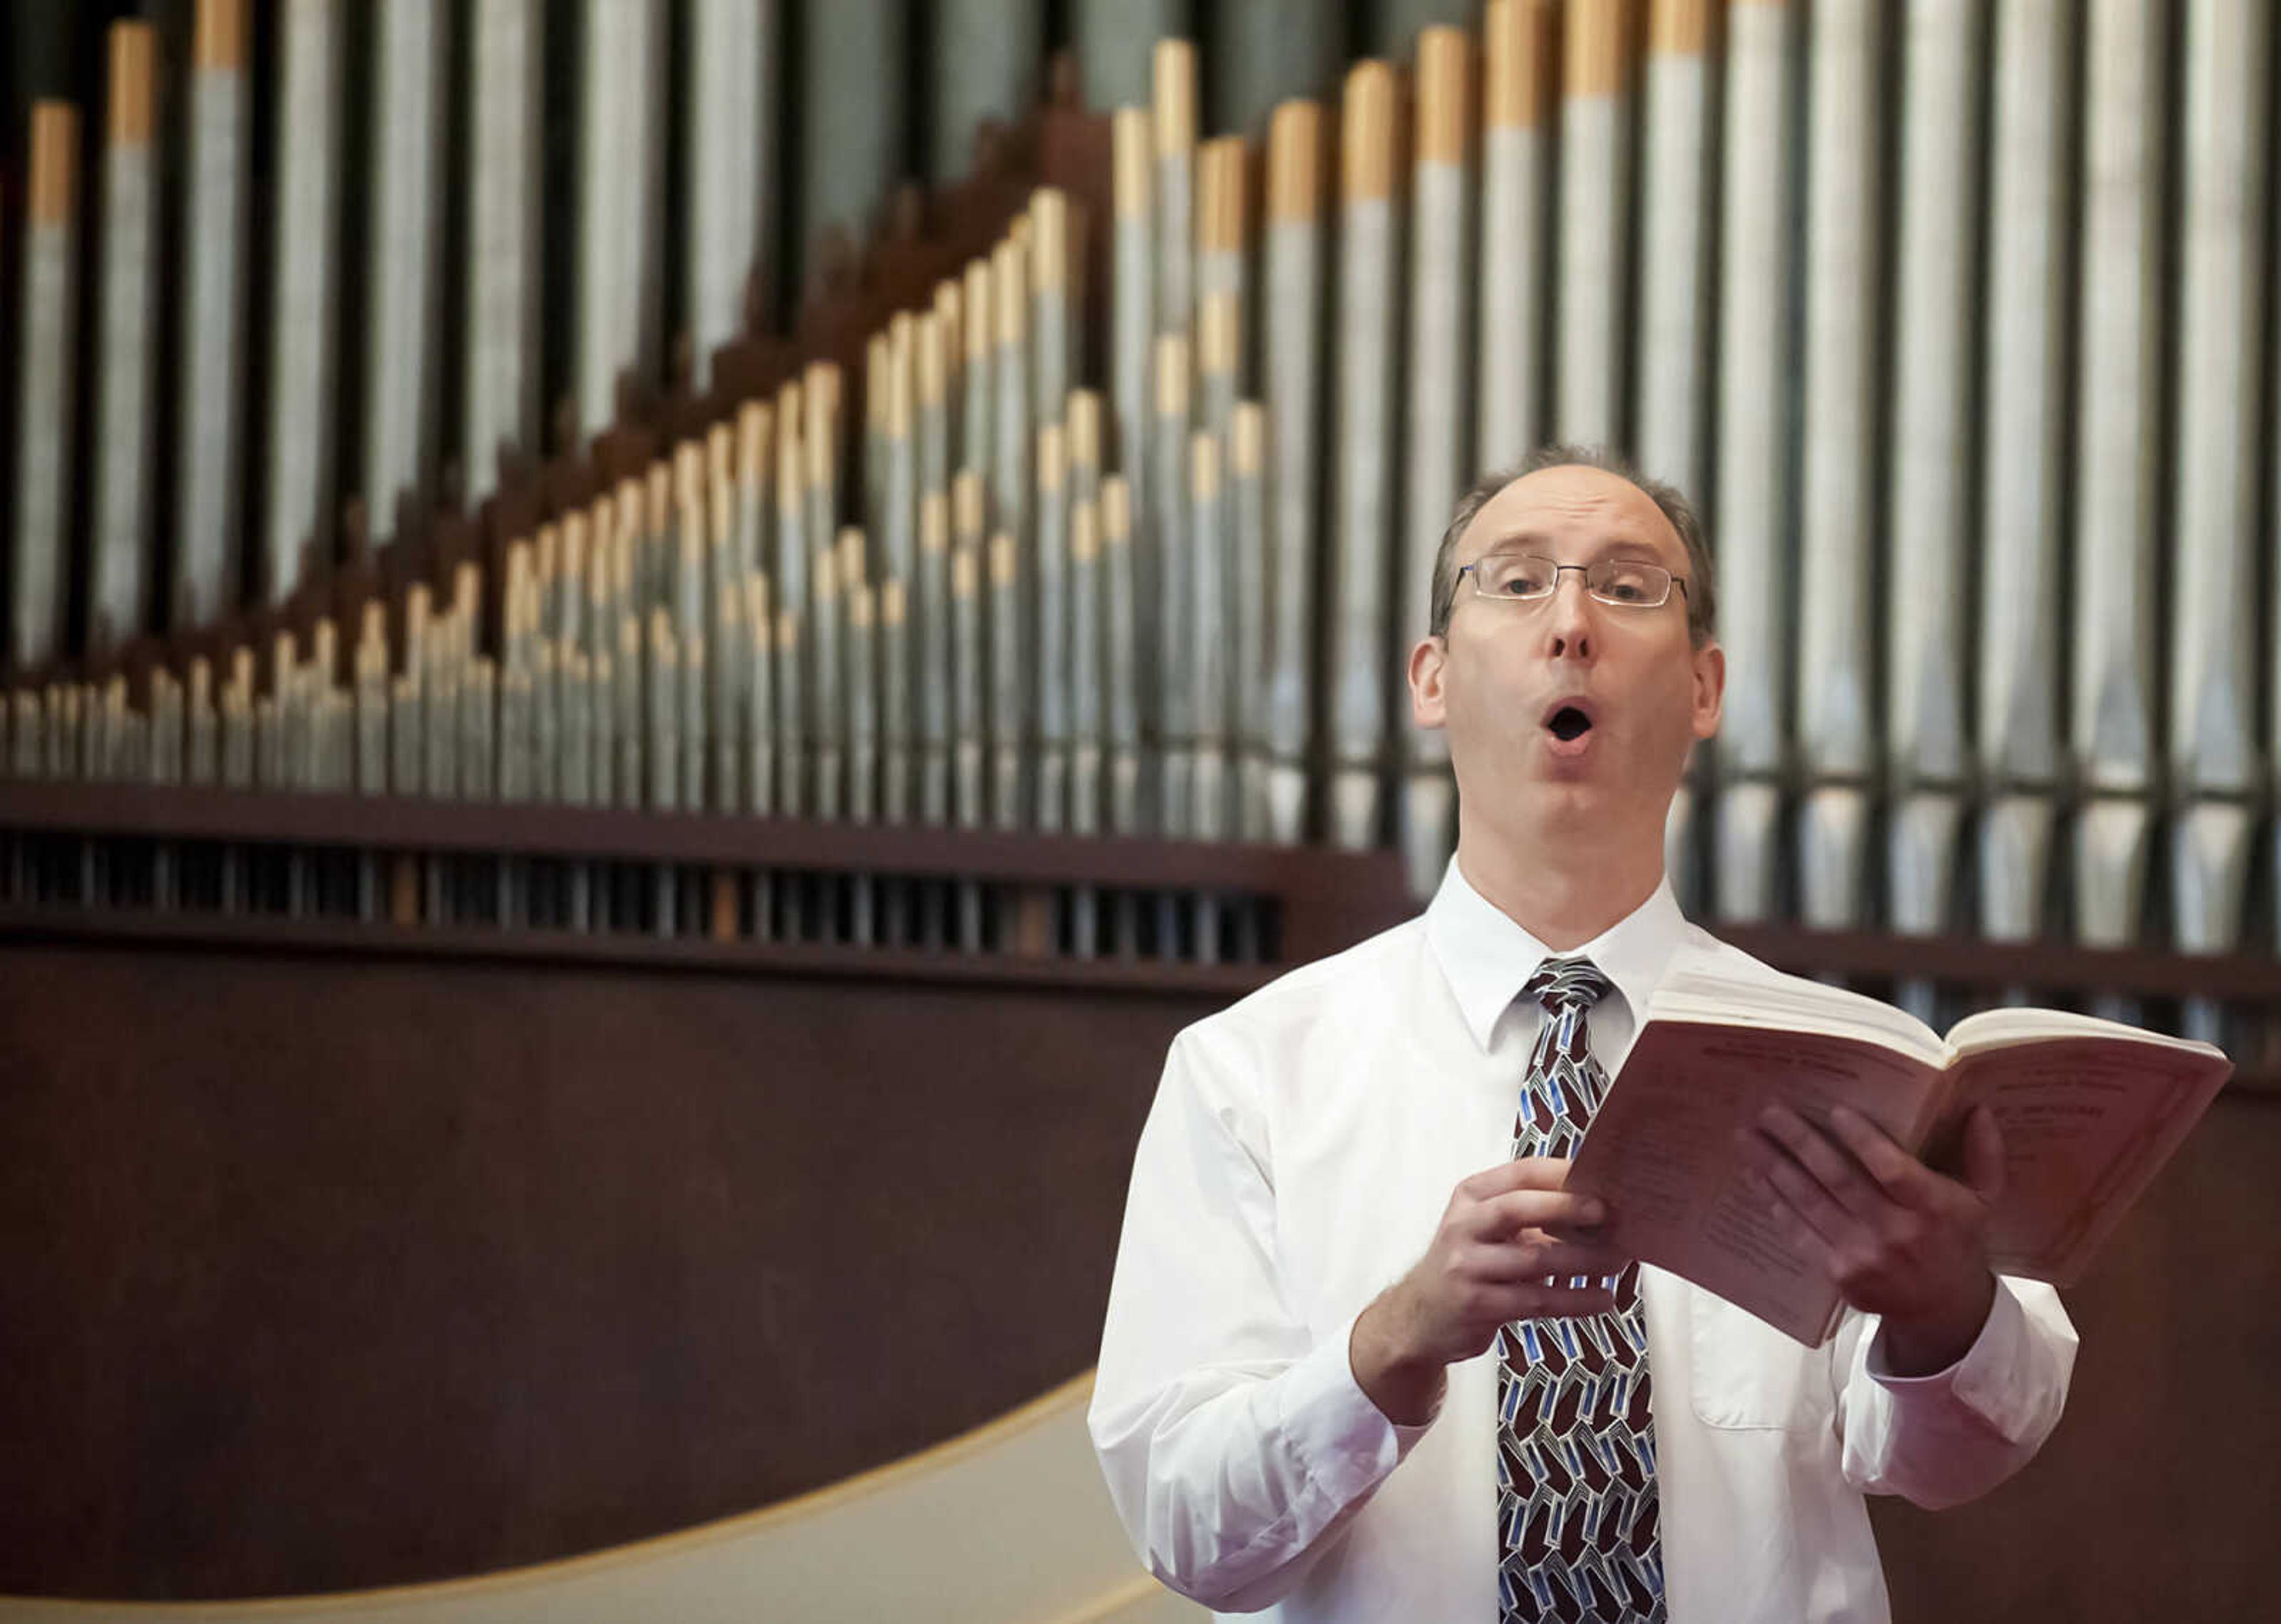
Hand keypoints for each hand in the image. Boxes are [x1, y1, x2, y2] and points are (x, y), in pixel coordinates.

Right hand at [1351, 1158, 1630, 1424]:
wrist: (1421, 1315)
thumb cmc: (1470, 1263)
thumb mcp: (1486, 1226)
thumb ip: (1530, 1212)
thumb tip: (1600, 1205)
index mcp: (1470, 1196)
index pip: (1518, 1173)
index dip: (1561, 1173)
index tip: (1601, 1175)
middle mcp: (1463, 1226)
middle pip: (1517, 1209)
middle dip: (1566, 1207)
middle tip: (1607, 1212)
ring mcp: (1466, 1266)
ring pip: (1533, 1260)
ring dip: (1583, 1260)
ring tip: (1619, 1261)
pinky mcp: (1477, 1305)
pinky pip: (1536, 1301)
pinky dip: (1574, 1300)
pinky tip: (1602, 1299)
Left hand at [1739, 1101, 2004, 1374]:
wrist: (1942, 1308)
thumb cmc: (1957, 1238)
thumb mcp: (1982, 1198)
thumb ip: (1983, 1153)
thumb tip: (1979, 1109)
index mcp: (1934, 1208)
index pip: (1893, 1169)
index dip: (1862, 1140)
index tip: (1833, 1110)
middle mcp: (1897, 1233)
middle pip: (1838, 1180)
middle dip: (1799, 1142)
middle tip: (1768, 1111)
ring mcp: (1863, 1255)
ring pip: (1810, 1203)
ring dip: (1773, 1167)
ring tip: (1746, 1138)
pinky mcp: (1838, 1274)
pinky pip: (1799, 1232)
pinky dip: (1774, 1201)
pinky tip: (1754, 1176)